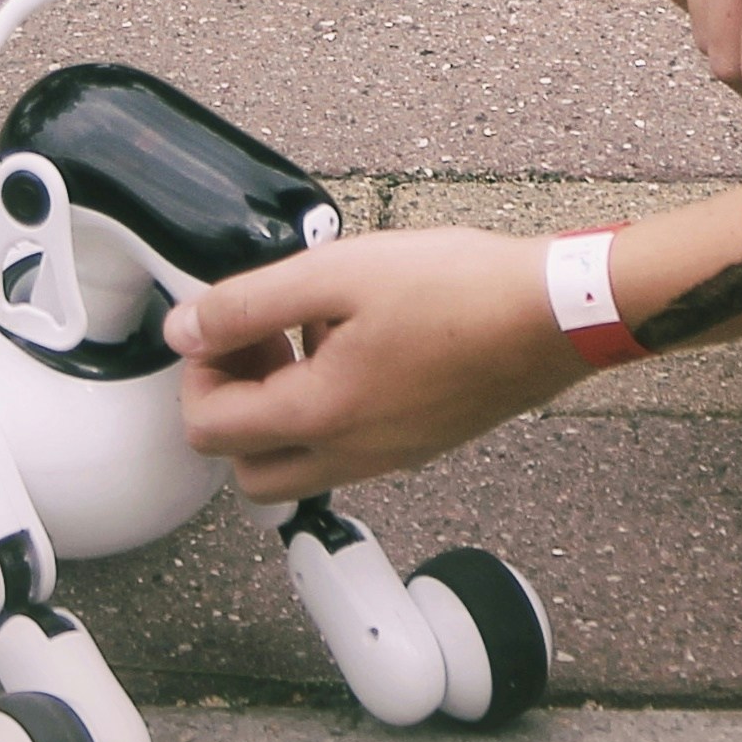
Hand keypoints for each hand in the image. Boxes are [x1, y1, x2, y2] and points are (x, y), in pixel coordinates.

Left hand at [169, 228, 578, 499]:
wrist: (554, 316)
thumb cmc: (460, 290)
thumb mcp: (338, 274)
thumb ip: (250, 304)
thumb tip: (186, 329)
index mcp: (318, 414)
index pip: (208, 428)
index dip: (198, 372)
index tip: (222, 325)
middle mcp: (349, 453)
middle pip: (245, 468)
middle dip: (233, 406)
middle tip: (259, 341)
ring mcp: (388, 457)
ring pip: (297, 464)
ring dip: (279, 411)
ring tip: (311, 335)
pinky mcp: (420, 445)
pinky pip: (346, 450)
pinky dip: (328, 411)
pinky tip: (361, 343)